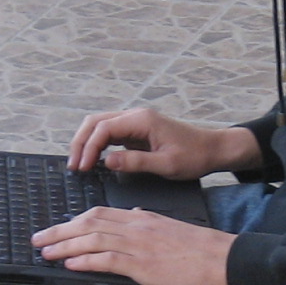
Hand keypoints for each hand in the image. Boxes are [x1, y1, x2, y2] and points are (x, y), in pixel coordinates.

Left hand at [32, 207, 236, 284]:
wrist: (225, 260)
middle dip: (59, 231)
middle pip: (89, 223)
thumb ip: (150, 223)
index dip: (73, 221)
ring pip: (93, 239)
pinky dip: (85, 260)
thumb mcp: (172, 229)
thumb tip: (135, 218)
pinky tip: (70, 263)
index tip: (57, 228)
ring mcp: (139, 245)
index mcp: (143, 218)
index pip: (100, 214)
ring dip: (64, 245)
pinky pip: (107, 259)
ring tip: (46, 252)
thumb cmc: (203, 250)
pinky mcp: (144, 265)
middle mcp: (137, 227)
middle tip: (38, 239)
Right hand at [68, 107, 260, 177]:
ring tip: (78, 164)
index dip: (89, 148)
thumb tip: (106, 162)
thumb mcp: (167, 164)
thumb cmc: (194, 156)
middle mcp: (135, 116)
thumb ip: (136, 162)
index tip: (82, 167)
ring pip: (99, 125)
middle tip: (74, 166)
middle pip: (95, 122)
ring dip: (86, 142)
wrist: (212, 149)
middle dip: (80, 142)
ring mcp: (135, 122)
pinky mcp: (136, 131)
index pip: (104, 128)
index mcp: (142, 120)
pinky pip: (109, 133)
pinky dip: (97, 145)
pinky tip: (92, 160)